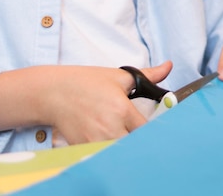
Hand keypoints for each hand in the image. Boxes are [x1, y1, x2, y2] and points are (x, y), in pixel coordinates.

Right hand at [44, 62, 172, 143]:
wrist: (54, 92)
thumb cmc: (85, 82)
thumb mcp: (117, 76)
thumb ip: (147, 75)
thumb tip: (168, 67)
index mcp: (122, 109)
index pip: (148, 130)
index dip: (151, 129)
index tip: (149, 125)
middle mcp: (111, 128)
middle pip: (136, 144)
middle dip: (137, 138)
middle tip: (133, 130)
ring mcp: (97, 141)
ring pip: (121, 151)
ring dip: (123, 145)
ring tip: (118, 132)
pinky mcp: (85, 149)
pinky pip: (103, 155)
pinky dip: (107, 149)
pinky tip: (104, 138)